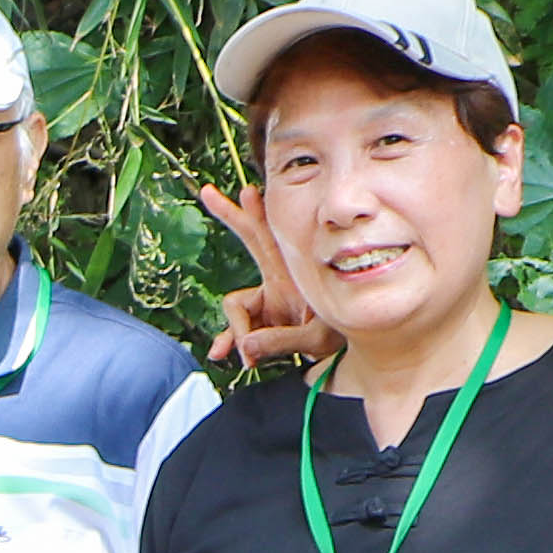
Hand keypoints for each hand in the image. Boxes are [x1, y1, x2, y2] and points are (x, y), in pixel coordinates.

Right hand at [189, 183, 331, 372]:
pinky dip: (230, 340)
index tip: (246, 316)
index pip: (263, 246)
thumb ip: (280, 341)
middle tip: (209, 192)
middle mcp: (277, 279)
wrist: (343, 351)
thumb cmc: (339, 338)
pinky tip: (219, 353)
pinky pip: (238, 329)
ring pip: (236, 306)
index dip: (247, 262)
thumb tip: (243, 347)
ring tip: (250, 360)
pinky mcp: (264, 318)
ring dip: (236, 332)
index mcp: (292, 272)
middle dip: (231, 215)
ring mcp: (269, 298)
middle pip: (251, 238)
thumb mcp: (315, 340)